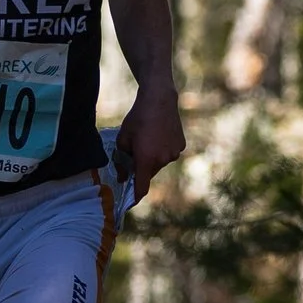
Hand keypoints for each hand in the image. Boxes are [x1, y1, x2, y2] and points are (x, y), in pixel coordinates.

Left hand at [117, 85, 185, 203]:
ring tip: (148, 138)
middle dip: (142, 167)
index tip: (130, 202)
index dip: (135, 197)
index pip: (141, 187)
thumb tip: (123, 177)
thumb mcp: (122, 139)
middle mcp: (163, 160)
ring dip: (153, 157)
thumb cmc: (137, 119)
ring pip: (160, 162)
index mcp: (146, 160)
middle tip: (135, 153)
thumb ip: (122, 161)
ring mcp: (174, 153)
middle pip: (150, 172)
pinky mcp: (181, 145)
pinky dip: (163, 149)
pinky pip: (169, 153)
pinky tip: (159, 134)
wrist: (159, 100)